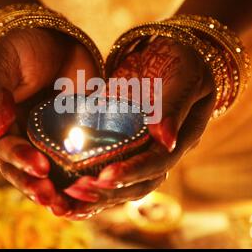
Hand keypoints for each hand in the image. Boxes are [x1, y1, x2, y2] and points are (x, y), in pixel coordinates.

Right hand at [0, 27, 97, 215]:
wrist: (54, 40)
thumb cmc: (21, 48)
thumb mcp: (2, 62)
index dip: (18, 158)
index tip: (40, 166)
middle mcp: (12, 136)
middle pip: (17, 168)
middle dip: (34, 184)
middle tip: (52, 196)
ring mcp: (37, 141)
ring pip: (39, 173)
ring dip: (52, 191)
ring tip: (67, 206)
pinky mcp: (63, 140)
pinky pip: (65, 164)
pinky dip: (72, 180)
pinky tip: (85, 194)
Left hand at [62, 37, 215, 218]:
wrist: (171, 53)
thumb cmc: (183, 61)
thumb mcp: (184, 76)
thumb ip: (174, 105)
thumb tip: (165, 140)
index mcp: (183, 137)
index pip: (159, 163)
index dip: (133, 172)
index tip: (105, 177)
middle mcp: (163, 150)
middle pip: (140, 183)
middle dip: (110, 191)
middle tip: (78, 192)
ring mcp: (144, 149)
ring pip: (124, 183)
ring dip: (97, 194)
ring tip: (67, 198)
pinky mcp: (125, 143)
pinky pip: (109, 167)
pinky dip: (90, 182)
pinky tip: (67, 190)